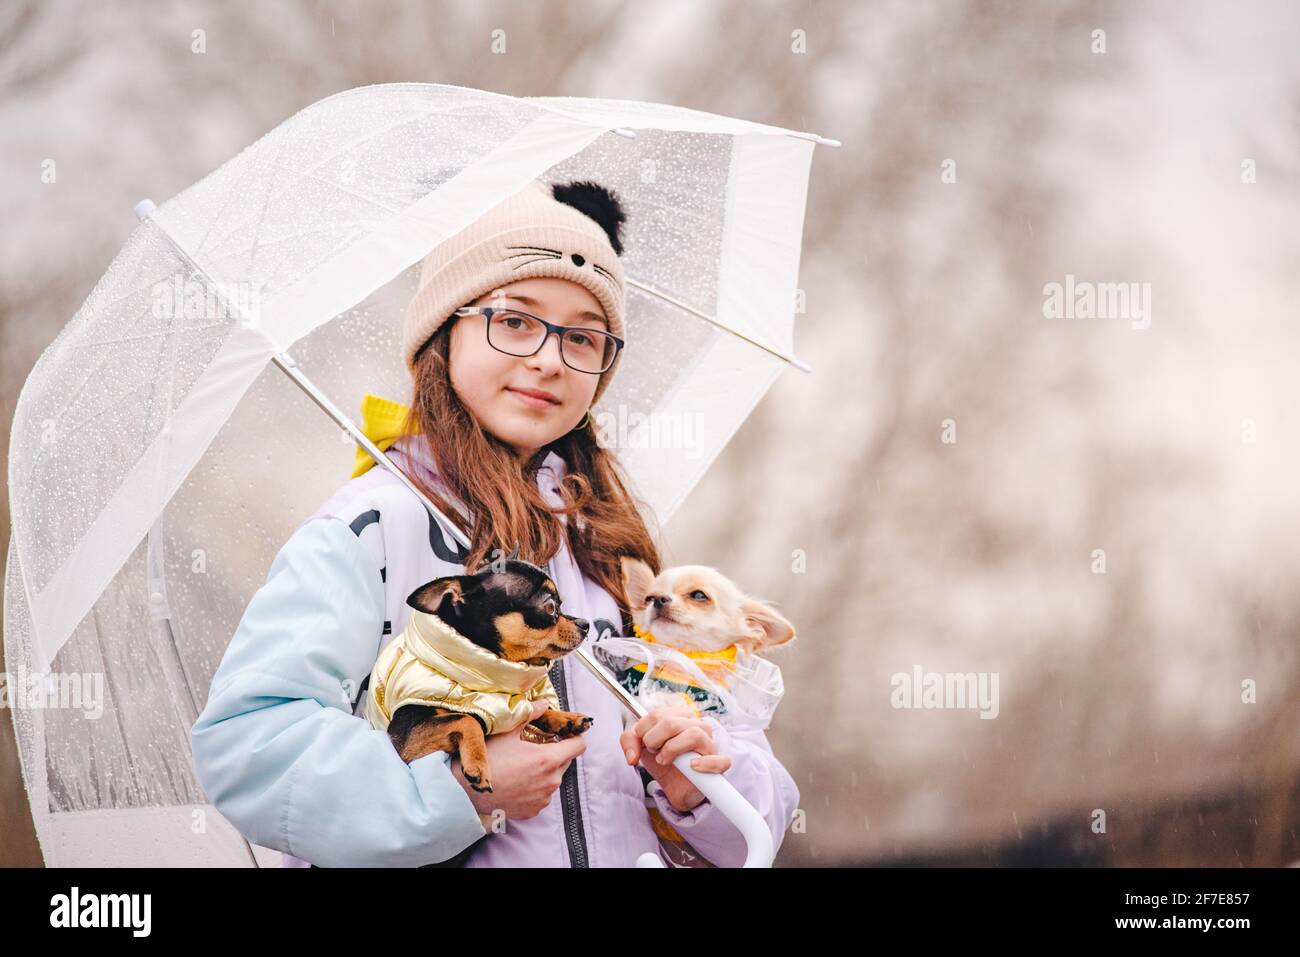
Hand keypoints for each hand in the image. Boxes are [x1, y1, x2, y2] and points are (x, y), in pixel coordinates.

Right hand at [449, 701, 584, 822]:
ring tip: (521, 767)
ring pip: (553, 779)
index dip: (573, 738)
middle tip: (534, 748)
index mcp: (549, 759)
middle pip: (566, 761)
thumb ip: (530, 715)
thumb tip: (544, 703)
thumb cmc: (488, 759)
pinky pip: (542, 795)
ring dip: (545, 772)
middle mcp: (551, 780)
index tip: (563, 735)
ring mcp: (543, 798)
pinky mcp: (534, 810)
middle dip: (556, 753)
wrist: (468, 792)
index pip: (579, 746)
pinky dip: (534, 788)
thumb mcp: (508, 732)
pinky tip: (516, 783)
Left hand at [619, 700, 731, 812]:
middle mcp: (697, 724)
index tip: (643, 744)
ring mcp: (710, 743)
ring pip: (693, 734)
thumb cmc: (663, 760)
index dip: (642, 731)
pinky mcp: (719, 763)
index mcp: (680, 715)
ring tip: (665, 760)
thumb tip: (631, 756)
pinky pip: (719, 760)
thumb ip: (630, 741)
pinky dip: (704, 763)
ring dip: (672, 750)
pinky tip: (692, 766)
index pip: (656, 714)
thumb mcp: (642, 748)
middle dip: (654, 740)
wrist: (675, 787)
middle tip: (653, 752)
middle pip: (671, 722)